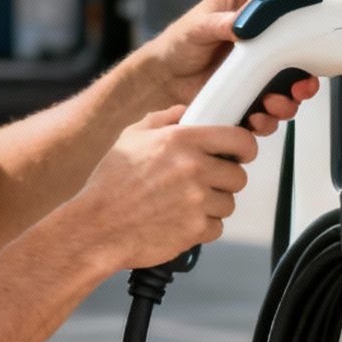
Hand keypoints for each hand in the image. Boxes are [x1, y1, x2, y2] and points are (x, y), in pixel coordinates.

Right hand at [60, 106, 256, 272]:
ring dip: (212, 205)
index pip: (239, 139)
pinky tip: (179, 221)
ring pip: (228, 203)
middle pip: (238, 176)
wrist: (96, 227)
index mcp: (181, 140)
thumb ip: (162, 119)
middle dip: (225, 180)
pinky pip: (216, 227)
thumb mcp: (130, 138)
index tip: (241, 154)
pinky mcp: (195, 229)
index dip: (245, 147)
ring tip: (184, 204)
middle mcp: (193, 168)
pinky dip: (202, 227)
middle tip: (204, 183)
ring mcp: (197, 200)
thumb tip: (185, 112)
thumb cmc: (110, 183)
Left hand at [142, 0, 322, 134]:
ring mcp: (260, 63)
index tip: (316, 5)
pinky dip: (269, 116)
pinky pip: (272, 106)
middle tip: (302, 81)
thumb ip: (222, 23)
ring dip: (290, 97)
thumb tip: (242, 22)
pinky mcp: (254, 89)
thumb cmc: (177, 44)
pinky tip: (257, 116)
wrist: (163, 79)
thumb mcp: (197, 27)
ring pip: (291, 81)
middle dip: (307, 65)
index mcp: (248, 4)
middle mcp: (260, 33)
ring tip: (275, 103)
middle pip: (299, 41)